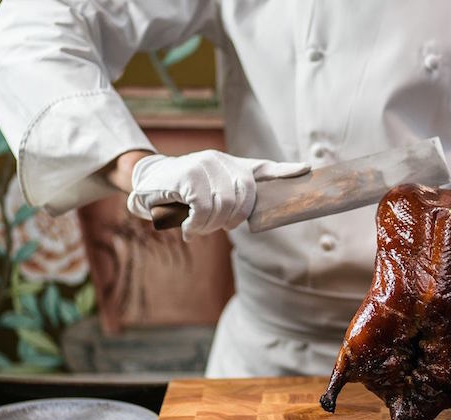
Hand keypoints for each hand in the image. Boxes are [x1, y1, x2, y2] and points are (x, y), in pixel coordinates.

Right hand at [126, 150, 308, 239]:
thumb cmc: (178, 193)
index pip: (262, 167)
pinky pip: (204, 208)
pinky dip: (196, 224)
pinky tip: (187, 228)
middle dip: (230, 220)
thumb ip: (227, 201)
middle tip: (212, 227)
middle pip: (244, 197)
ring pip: (224, 206)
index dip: (285, 170)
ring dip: (209, 226)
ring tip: (195, 228)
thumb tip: (243, 219)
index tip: (306, 169)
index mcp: (229, 165)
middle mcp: (220, 160)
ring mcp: (204, 165)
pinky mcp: (188, 175)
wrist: (143, 183)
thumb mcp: (205, 194)